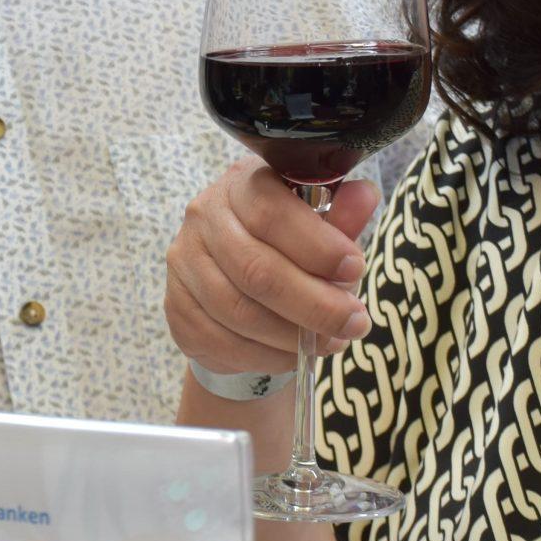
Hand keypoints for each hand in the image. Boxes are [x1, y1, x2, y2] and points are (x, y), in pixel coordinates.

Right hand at [164, 158, 381, 375]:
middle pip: (255, 268)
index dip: (317, 245)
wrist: (243, 288)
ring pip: (237, 310)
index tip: (355, 269)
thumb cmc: (289, 250)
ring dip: (291, 336)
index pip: (271, 213)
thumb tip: (364, 196)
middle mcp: (203, 216)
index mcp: (242, 185)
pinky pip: (219, 341)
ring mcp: (184, 262)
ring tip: (328, 342)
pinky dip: (263, 356)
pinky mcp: (175, 306)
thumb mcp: (320, 230)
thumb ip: (340, 217)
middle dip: (314, 303)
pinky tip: (291, 355)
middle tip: (353, 323)